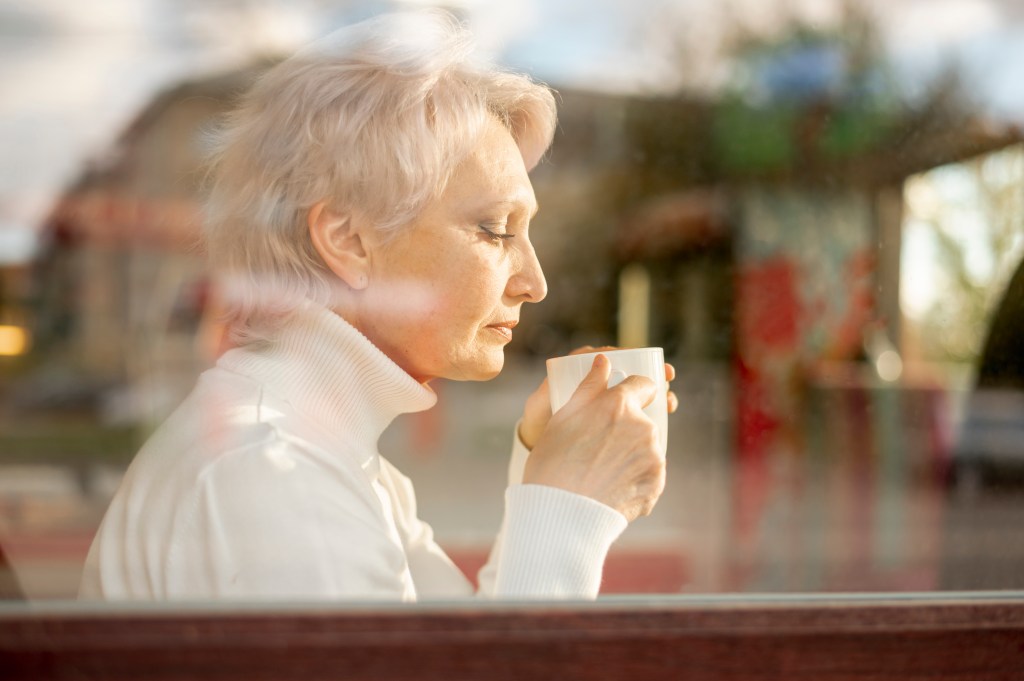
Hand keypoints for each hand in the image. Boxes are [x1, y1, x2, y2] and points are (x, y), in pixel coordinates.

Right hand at [522, 353, 666, 521]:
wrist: (560, 513)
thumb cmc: (554, 462)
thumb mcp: (564, 417)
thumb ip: (589, 386)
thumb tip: (604, 361)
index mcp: (620, 405)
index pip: (644, 384)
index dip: (633, 391)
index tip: (621, 404)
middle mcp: (643, 427)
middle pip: (643, 420)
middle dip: (626, 429)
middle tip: (598, 449)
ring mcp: (653, 457)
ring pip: (645, 448)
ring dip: (630, 455)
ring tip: (600, 472)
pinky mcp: (656, 484)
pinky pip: (649, 475)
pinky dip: (634, 479)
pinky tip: (610, 487)